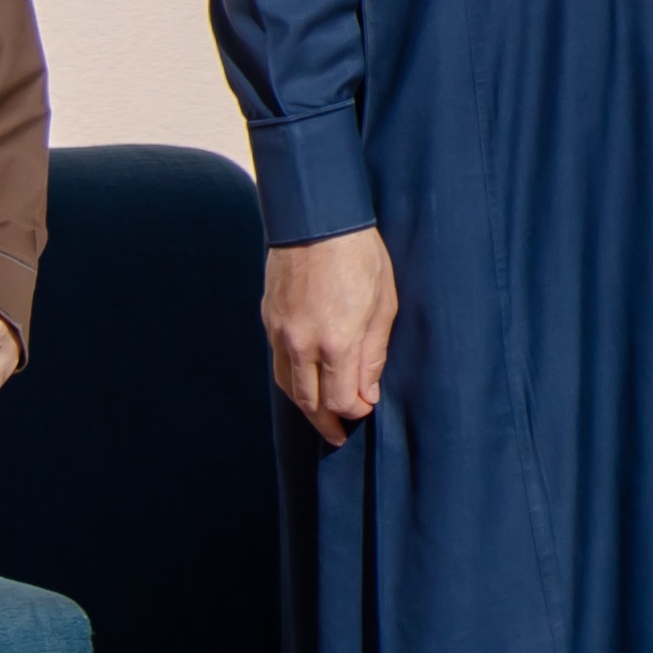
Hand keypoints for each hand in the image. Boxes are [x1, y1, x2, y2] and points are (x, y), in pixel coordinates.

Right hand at [265, 228, 401, 444]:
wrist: (317, 218)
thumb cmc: (360, 256)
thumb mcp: (384, 304)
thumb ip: (374, 354)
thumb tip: (368, 393)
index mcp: (337, 341)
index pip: (340, 401)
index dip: (353, 413)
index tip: (365, 410)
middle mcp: (302, 343)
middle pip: (309, 403)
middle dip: (326, 422)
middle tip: (338, 434)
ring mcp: (280, 332)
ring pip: (288, 387)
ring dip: (306, 406)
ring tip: (322, 416)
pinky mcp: (268, 319)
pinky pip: (277, 362)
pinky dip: (292, 379)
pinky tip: (306, 380)